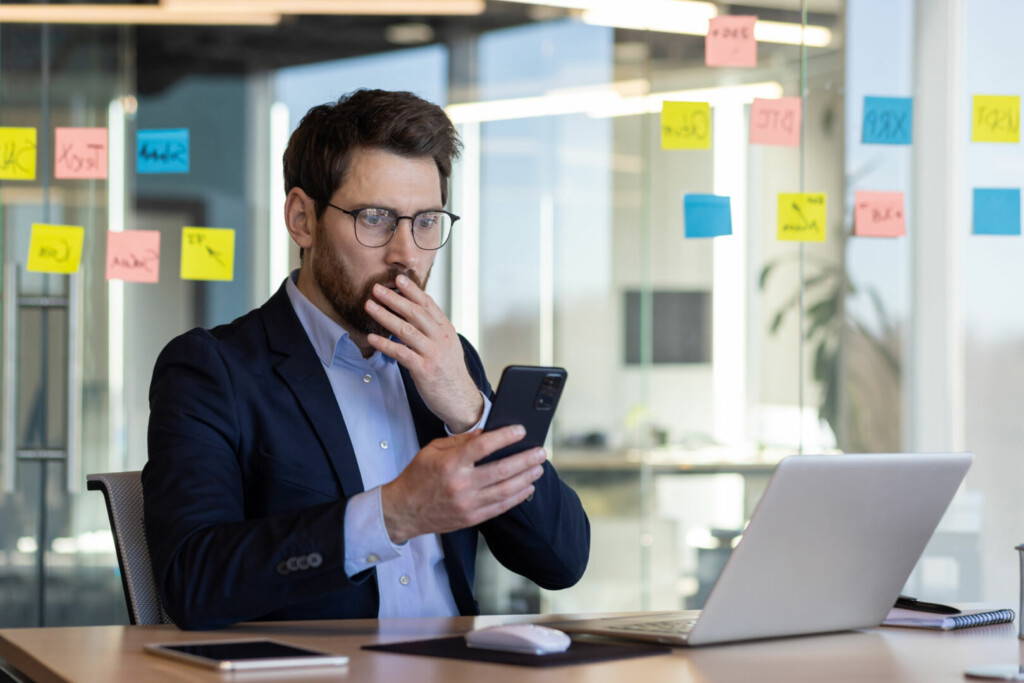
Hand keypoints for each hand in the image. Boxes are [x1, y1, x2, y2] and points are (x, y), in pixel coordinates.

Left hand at [365, 274, 482, 431]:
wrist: (462, 400)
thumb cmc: (450, 373)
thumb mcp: (447, 346)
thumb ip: (432, 330)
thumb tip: (413, 315)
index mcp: (446, 330)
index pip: (428, 305)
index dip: (412, 291)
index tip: (399, 279)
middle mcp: (441, 338)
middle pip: (415, 313)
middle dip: (394, 299)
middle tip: (377, 289)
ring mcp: (433, 353)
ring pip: (406, 330)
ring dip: (385, 316)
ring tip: (370, 306)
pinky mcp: (424, 369)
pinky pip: (401, 353)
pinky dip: (385, 344)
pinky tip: (372, 338)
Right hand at [380, 425, 546, 543]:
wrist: (404, 510)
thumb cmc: (418, 476)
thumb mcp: (433, 450)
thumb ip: (461, 441)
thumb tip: (487, 433)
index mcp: (451, 463)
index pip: (484, 446)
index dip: (505, 437)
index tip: (521, 430)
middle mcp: (461, 484)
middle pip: (502, 469)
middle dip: (525, 459)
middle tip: (540, 452)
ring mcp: (467, 503)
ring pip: (506, 490)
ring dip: (526, 478)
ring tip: (538, 468)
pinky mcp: (471, 518)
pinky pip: (500, 507)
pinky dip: (516, 497)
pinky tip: (526, 487)